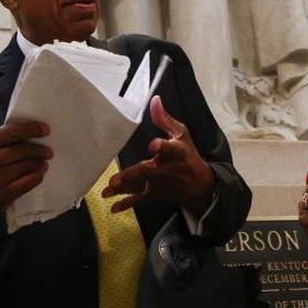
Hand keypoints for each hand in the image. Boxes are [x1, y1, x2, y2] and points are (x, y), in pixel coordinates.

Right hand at [0, 120, 51, 232]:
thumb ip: (0, 138)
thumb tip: (30, 131)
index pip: (10, 132)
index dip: (30, 130)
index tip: (45, 129)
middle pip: (20, 151)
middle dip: (38, 149)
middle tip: (48, 151)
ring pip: (25, 167)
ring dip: (38, 163)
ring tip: (43, 162)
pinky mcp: (1, 196)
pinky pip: (26, 184)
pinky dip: (36, 177)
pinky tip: (39, 173)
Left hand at [102, 96, 213, 214]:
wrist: (199, 185)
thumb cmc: (187, 155)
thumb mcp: (181, 135)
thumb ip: (165, 119)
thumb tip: (154, 99)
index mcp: (176, 152)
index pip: (170, 148)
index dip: (162, 146)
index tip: (153, 145)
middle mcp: (167, 170)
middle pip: (148, 172)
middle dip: (131, 175)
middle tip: (116, 179)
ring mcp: (159, 185)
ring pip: (139, 187)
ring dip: (122, 190)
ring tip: (107, 191)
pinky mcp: (155, 195)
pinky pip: (140, 200)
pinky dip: (126, 204)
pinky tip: (113, 208)